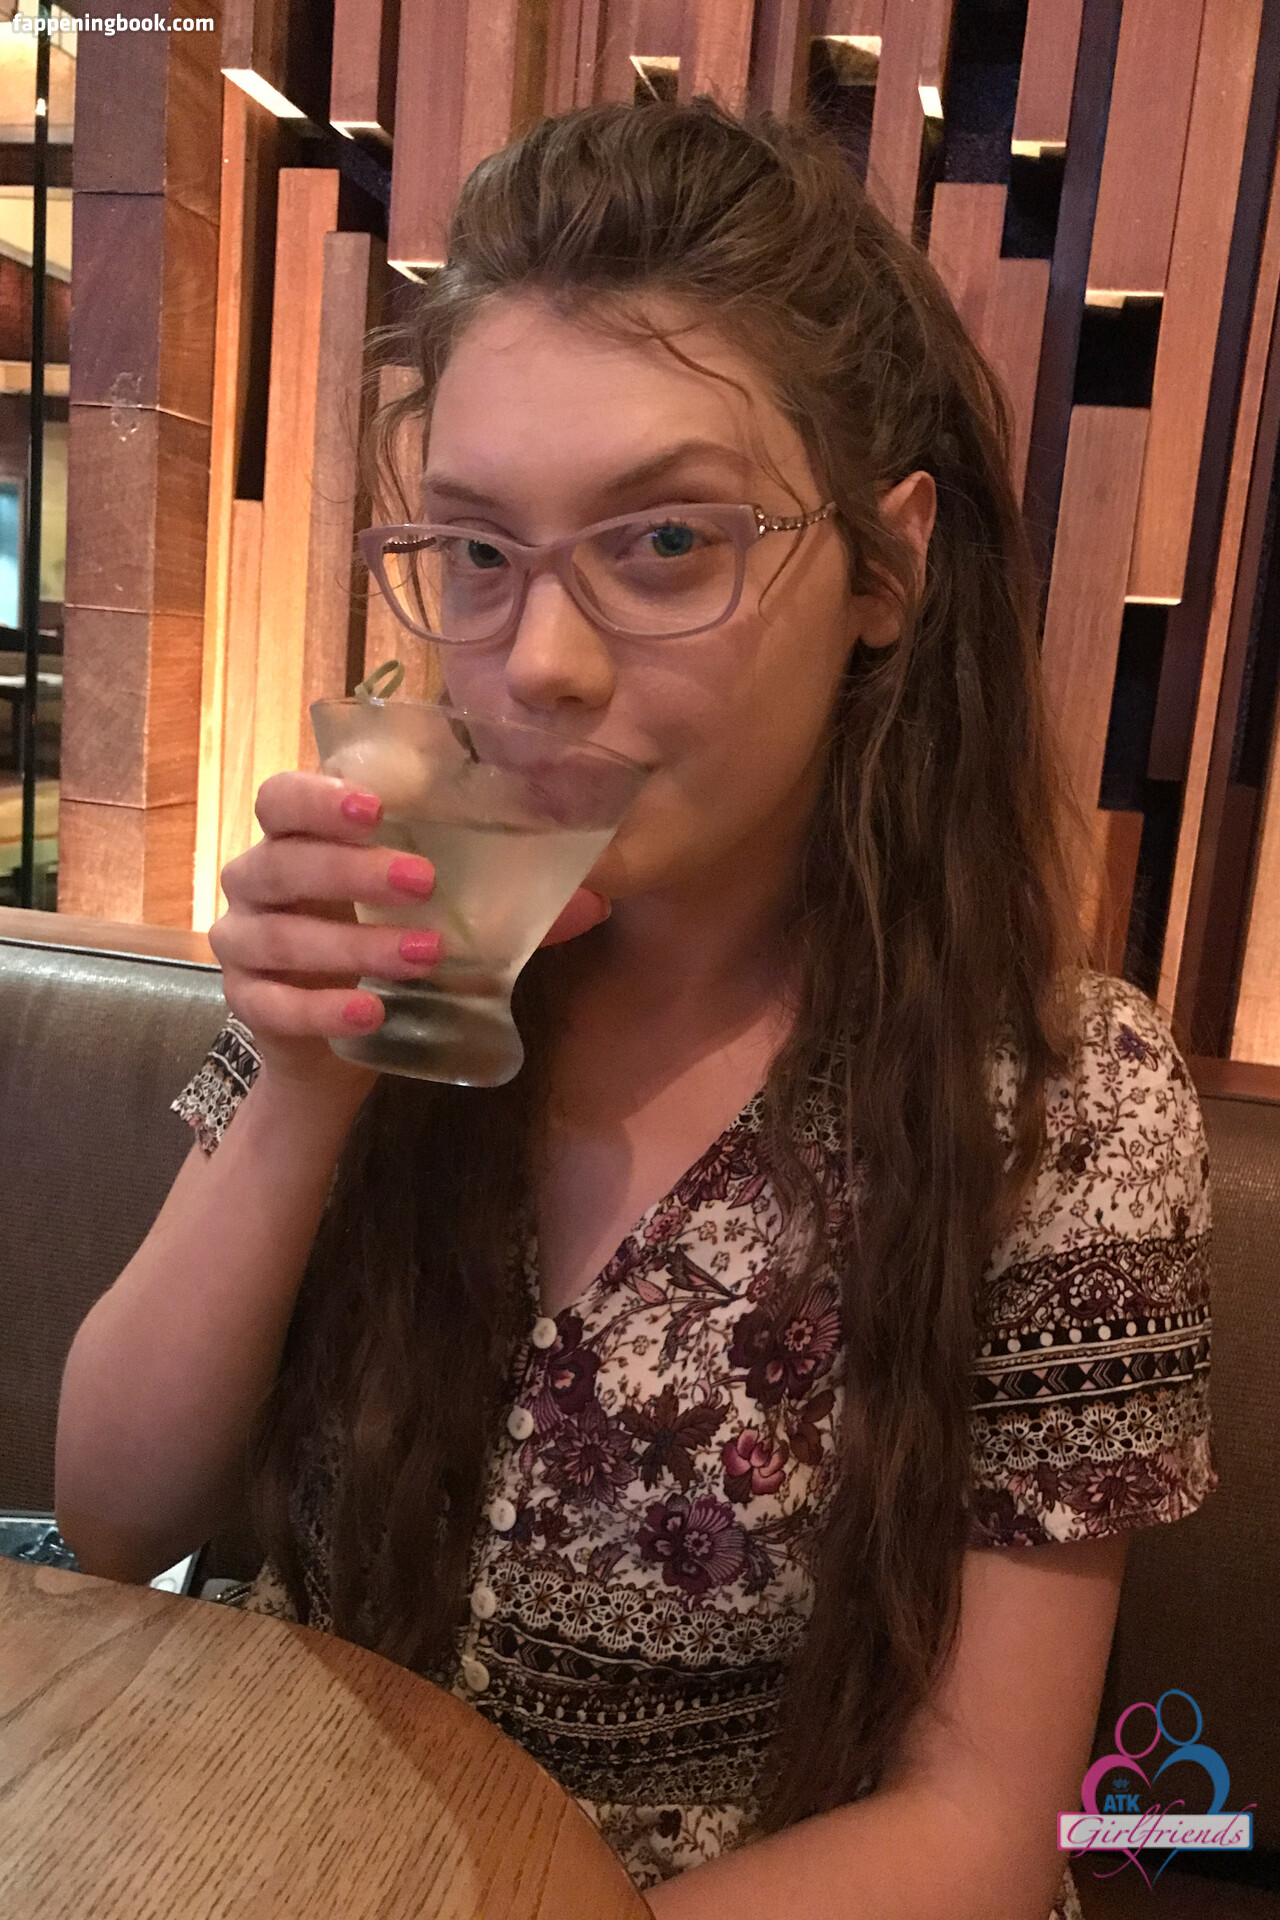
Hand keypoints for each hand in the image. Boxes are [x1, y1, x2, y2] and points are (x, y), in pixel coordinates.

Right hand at [210, 770, 609, 1097]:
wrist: (342, 1040)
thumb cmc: (388, 948)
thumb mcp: (445, 916)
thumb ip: (507, 901)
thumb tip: (596, 896)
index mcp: (300, 839)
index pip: (283, 796)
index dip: (319, 797)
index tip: (376, 807)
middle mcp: (258, 881)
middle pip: (280, 860)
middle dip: (351, 869)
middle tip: (424, 881)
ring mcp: (243, 944)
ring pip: (277, 935)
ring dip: (352, 943)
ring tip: (425, 955)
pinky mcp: (248, 1005)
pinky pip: (272, 1004)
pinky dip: (323, 1008)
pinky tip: (372, 1010)